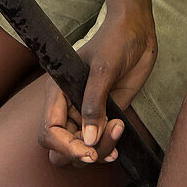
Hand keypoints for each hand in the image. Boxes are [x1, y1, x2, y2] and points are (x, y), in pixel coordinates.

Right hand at [39, 9, 156, 166]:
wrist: (136, 32)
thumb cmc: (115, 41)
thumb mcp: (103, 69)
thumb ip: (94, 103)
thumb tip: (88, 140)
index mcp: (58, 92)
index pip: (49, 130)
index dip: (65, 146)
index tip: (88, 151)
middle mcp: (68, 106)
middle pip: (61, 147)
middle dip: (80, 154)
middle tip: (101, 151)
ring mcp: (86, 113)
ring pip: (82, 149)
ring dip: (99, 150)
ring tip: (118, 130)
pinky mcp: (104, 116)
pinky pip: (99, 143)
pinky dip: (106, 148)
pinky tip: (117, 145)